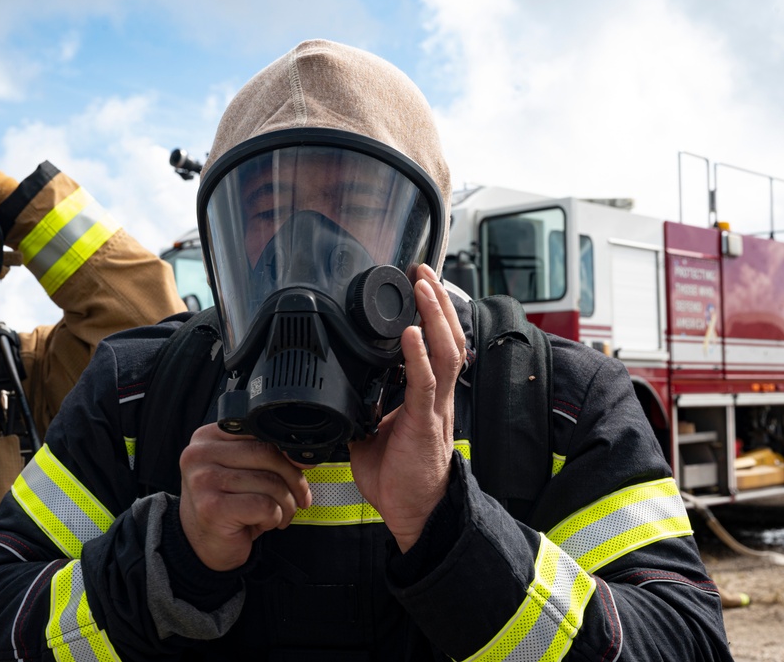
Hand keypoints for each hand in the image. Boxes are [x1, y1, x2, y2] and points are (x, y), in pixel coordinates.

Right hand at [179, 424, 311, 570]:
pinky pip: (264, 506)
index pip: (260, 430)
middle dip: (294, 479)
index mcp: (209, 436)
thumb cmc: (230, 506)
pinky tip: (263, 523)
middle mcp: (200, 453)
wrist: (204, 546)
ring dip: (286, 504)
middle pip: (267, 453)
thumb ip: (268, 456)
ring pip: (270, 482)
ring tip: (278, 514)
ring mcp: (203, 480)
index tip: (303, 467)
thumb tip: (305, 457)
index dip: (288, 449)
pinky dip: (273, 518)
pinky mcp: (212, 508)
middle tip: (299, 498)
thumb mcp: (247, 472)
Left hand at [349, 263, 466, 551]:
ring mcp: (433, 406)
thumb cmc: (399, 476)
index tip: (417, 285)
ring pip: (445, 351)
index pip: (435, 343)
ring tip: (422, 288)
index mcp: (425, 395)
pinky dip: (418, 356)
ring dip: (434, 316)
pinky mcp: (424, 422)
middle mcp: (435, 394)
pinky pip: (425, 383)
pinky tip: (410, 334)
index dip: (430, 313)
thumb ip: (362, 408)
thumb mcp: (372, 433)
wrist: (414, 511)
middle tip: (422, 271)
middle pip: (448, 336)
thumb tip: (334, 394)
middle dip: (436, 301)